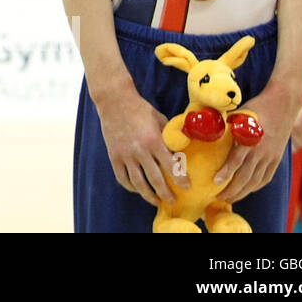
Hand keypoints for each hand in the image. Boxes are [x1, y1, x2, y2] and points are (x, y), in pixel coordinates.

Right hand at [97, 87, 181, 205]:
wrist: (114, 100)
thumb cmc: (140, 108)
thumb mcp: (159, 120)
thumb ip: (168, 137)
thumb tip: (180, 151)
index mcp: (154, 140)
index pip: (171, 166)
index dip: (181, 179)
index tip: (187, 187)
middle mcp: (140, 150)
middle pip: (155, 180)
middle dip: (166, 194)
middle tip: (173, 201)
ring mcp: (125, 154)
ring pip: (138, 183)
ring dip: (149, 196)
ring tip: (156, 201)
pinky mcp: (114, 156)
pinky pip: (122, 178)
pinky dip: (131, 187)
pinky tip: (138, 189)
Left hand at [215, 84, 297, 203]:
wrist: (284, 103)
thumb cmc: (256, 106)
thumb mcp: (238, 112)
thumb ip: (225, 124)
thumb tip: (203, 128)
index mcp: (250, 138)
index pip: (237, 160)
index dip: (226, 172)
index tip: (215, 182)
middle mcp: (262, 150)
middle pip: (246, 176)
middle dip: (232, 190)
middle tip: (218, 198)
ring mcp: (271, 156)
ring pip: (256, 180)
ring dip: (242, 192)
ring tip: (229, 199)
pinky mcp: (277, 158)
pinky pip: (266, 177)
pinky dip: (255, 186)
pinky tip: (246, 190)